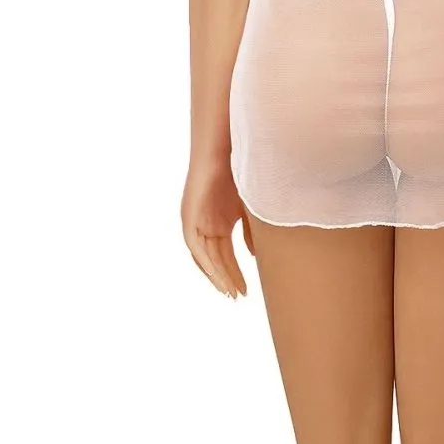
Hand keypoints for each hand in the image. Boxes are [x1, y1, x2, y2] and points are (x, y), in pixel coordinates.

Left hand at [181, 156, 252, 298]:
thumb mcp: (251, 208)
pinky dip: (204, 261)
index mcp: (220, 221)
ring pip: (204, 256)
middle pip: (216, 259)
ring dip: (216, 275)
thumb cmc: (241, 170)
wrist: (227, 146)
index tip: (246, 291)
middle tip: (238, 297)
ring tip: (229, 291)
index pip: (226, 255)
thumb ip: (252, 232)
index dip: (236, 274)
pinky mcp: (189, 215)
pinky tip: (215, 275)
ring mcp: (196, 220)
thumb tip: (255, 256)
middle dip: (227, 279)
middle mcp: (206, 223)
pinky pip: (194, 245)